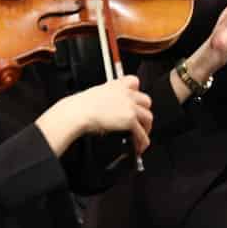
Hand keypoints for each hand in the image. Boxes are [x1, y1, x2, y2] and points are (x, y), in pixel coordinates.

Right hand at [37, 75, 151, 156]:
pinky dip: (142, 142)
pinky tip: (138, 146)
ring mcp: (129, 107)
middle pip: (146, 101)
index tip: (135, 100)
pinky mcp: (130, 120)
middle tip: (139, 120)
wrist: (78, 112)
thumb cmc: (82, 105)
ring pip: (148, 117)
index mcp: (117, 85)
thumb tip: (114, 106)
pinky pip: (142, 133)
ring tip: (140, 135)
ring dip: (145, 127)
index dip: (136, 91)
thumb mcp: (97, 93)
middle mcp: (126, 94)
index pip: (134, 81)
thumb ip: (109, 96)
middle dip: (144, 111)